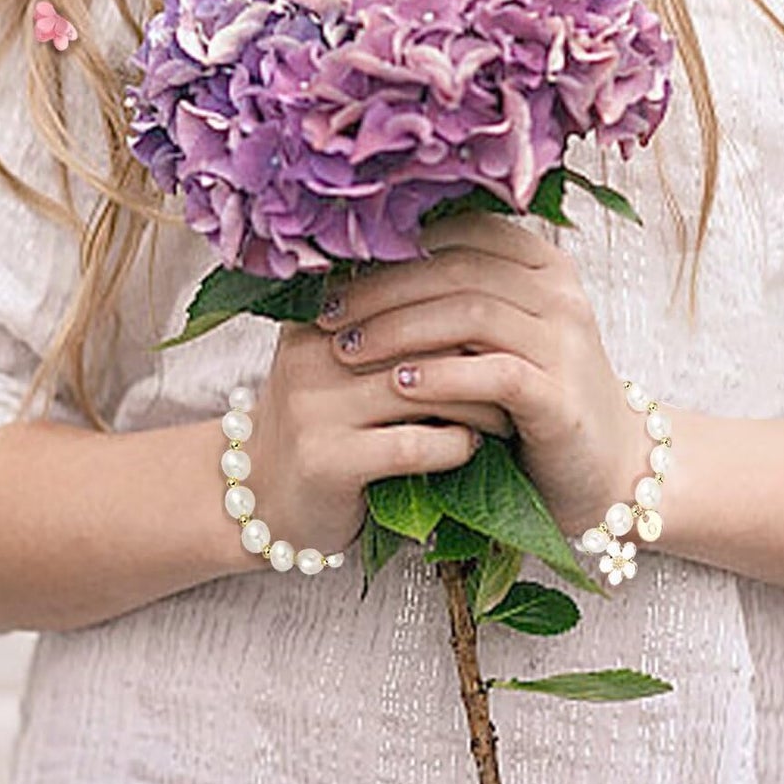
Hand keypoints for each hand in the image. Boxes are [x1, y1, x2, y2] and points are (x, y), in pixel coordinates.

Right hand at [215, 319, 515, 574]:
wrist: (259, 501)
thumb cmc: (325, 425)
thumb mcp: (344, 364)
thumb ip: (394, 326)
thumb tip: (480, 282)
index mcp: (318, 316)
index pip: (409, 291)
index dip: (467, 307)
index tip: (510, 324)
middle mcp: (312, 354)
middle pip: (421, 337)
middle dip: (481, 354)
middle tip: (524, 370)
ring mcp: (315, 408)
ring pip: (422, 388)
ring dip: (478, 402)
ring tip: (509, 411)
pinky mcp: (327, 461)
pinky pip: (413, 445)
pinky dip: (455, 445)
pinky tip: (472, 448)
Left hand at [314, 211, 642, 537]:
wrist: (605, 468)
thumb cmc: (534, 399)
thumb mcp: (496, 338)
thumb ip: (452, 299)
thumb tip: (360, 268)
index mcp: (544, 265)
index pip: (462, 231)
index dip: (395, 248)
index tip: (337, 273)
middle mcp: (560, 294)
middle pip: (457, 269)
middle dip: (382, 290)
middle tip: (329, 315)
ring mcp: (566, 343)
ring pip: (472, 314)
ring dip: (399, 330)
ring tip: (348, 349)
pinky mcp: (562, 398)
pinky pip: (494, 374)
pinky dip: (440, 376)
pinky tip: (397, 383)